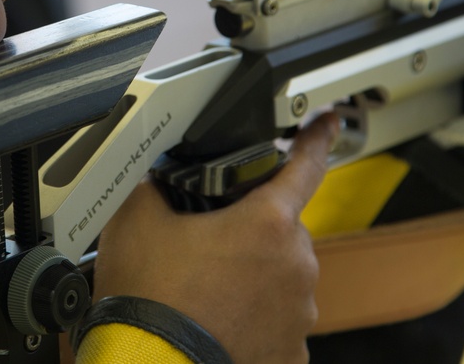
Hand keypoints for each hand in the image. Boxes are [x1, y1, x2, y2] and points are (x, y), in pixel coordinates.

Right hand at [91, 113, 337, 363]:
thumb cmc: (150, 300)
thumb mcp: (136, 218)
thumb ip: (155, 184)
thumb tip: (155, 179)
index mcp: (267, 223)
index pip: (305, 166)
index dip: (316, 138)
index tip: (328, 124)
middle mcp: (295, 266)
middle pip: (280, 229)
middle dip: (250, 230)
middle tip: (205, 244)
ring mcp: (297, 314)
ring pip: (279, 276)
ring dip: (251, 276)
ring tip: (202, 289)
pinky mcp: (290, 353)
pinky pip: (276, 320)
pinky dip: (252, 316)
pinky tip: (215, 317)